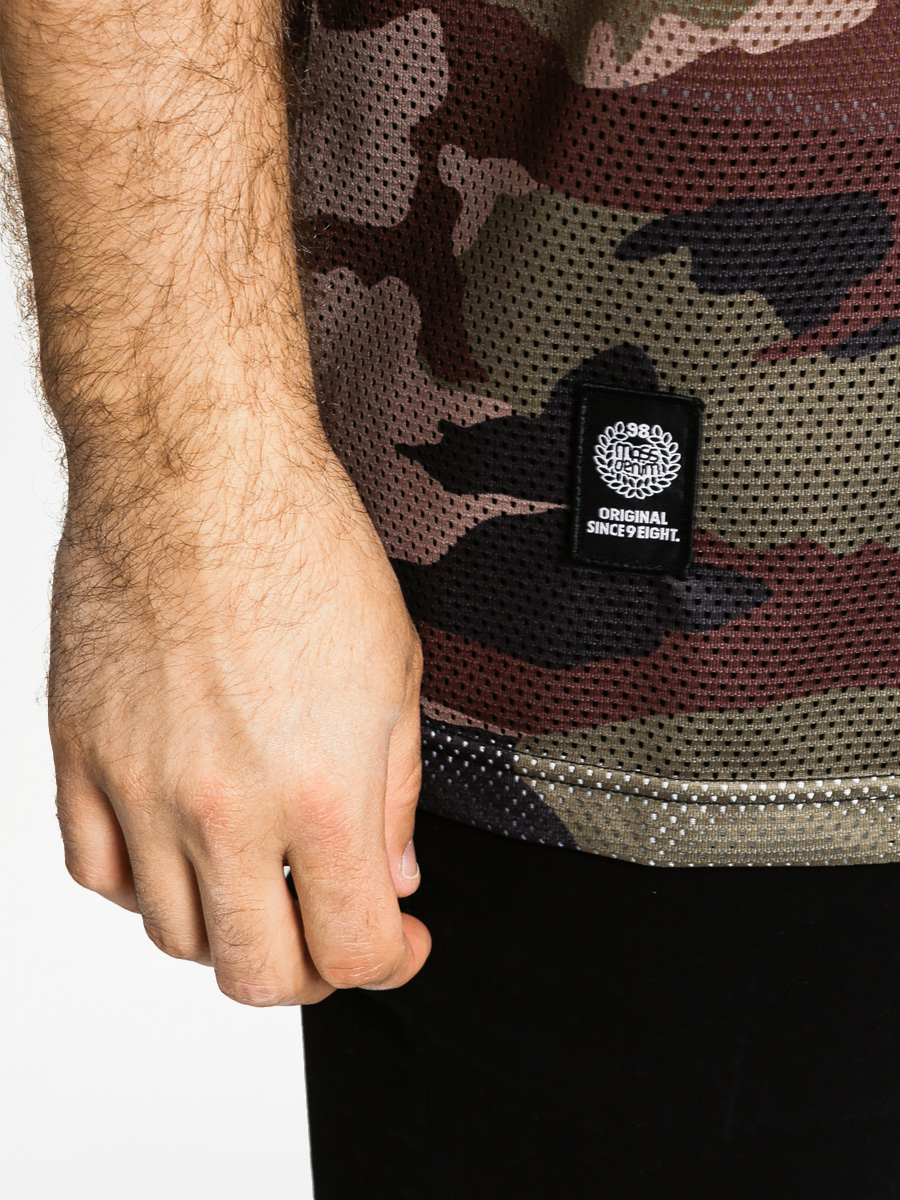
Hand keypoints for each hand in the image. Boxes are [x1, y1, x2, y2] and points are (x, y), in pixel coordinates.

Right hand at [49, 439, 430, 1004]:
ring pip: (173, 934)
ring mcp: (139, 788)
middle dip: (311, 969)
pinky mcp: (78, 755)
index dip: (392, 960)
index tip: (400, 940)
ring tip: (259, 879)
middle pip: (259, 972)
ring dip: (228, 927)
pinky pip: (95, 870)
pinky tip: (178, 848)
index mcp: (318, 791)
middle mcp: (223, 807)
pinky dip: (142, 884)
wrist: (196, 470)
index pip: (354, 949)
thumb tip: (391, 868)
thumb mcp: (394, 672)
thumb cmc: (298, 544)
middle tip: (330, 930)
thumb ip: (395, 792)